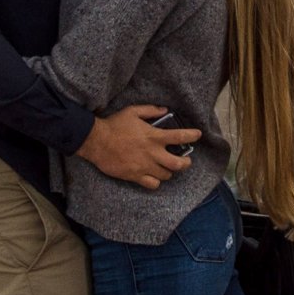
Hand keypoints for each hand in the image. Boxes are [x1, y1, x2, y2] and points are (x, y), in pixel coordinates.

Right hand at [78, 105, 200, 189]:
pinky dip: (156, 182)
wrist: (95, 141)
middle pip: (178, 164)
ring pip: (166, 175)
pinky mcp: (135, 176)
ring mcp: (144, 166)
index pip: (179, 137)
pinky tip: (153, 177)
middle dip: (186, 163)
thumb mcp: (132, 111)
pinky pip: (152, 184)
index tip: (198, 135)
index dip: (192, 136)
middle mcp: (152, 153)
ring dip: (169, 171)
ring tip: (166, 168)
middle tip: (186, 161)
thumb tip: (164, 109)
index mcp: (153, 136)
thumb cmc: (114, 125)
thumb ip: (150, 110)